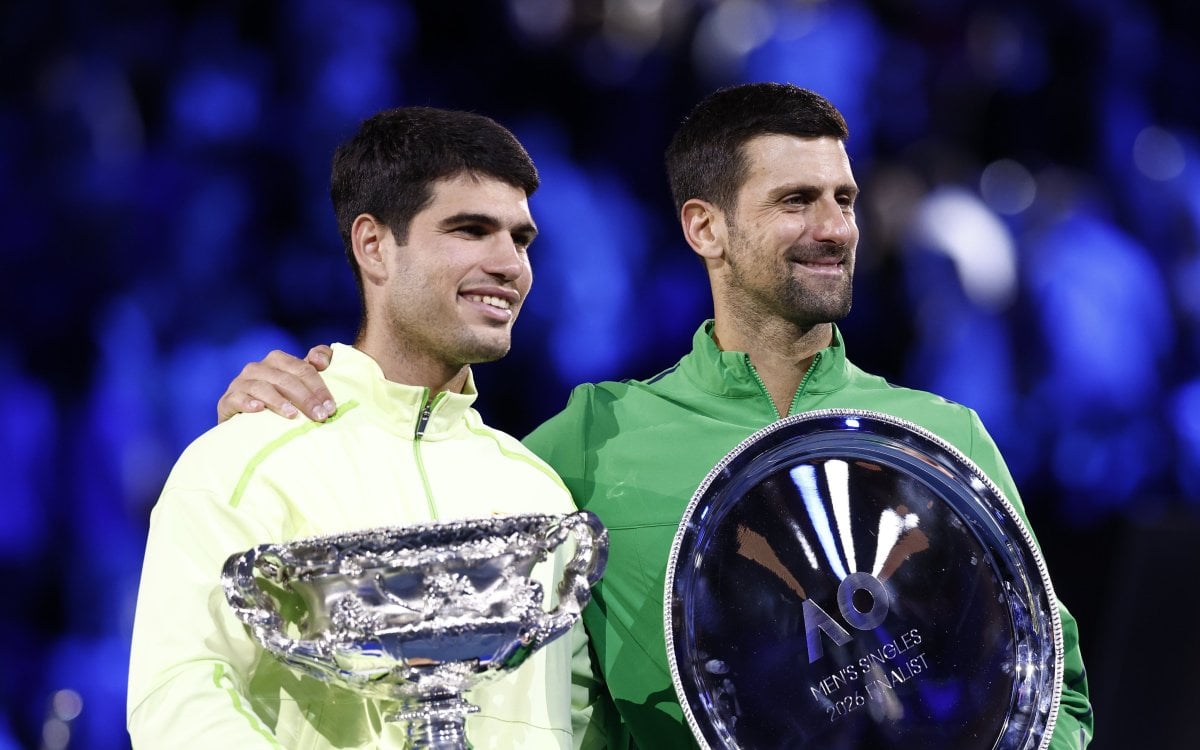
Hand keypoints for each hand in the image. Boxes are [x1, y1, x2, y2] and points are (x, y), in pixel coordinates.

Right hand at [216, 345, 336, 422]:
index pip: (303, 369)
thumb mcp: (299, 383)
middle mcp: (258, 368)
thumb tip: (319, 359)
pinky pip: (236, 398)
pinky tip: (259, 409)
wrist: (247, 424)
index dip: (319, 387)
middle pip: (286, 379)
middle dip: (306, 398)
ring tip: (293, 415)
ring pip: (262, 387)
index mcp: (278, 360)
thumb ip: (314, 367)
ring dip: (279, 401)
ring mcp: (241, 383)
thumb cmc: (281, 400)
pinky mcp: (227, 401)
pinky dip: (247, 403)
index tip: (331, 407)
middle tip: (320, 416)